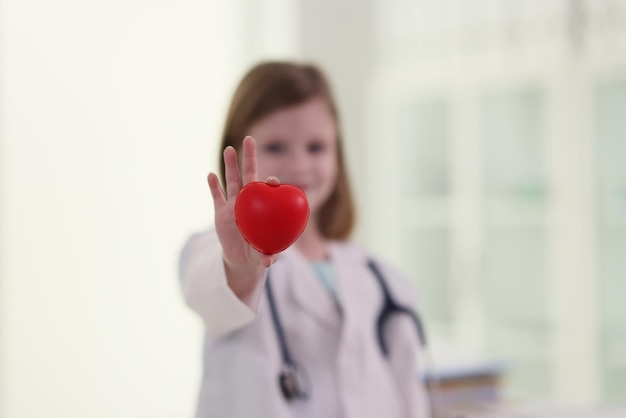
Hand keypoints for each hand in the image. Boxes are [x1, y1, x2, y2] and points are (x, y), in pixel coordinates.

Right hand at [207, 136, 278, 270]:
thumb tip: (270, 262)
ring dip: (229, 165)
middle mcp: (248, 201)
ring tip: (229, 149)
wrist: (241, 257)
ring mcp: (233, 204)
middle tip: (250, 139)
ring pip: (231, 180)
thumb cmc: (259, 250)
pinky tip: (211, 174)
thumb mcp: (264, 254)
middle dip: (249, 157)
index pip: (267, 189)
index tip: (272, 180)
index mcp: (262, 207)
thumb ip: (268, 255)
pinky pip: (216, 196)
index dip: (270, 182)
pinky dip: (213, 186)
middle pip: (249, 175)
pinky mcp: (220, 212)